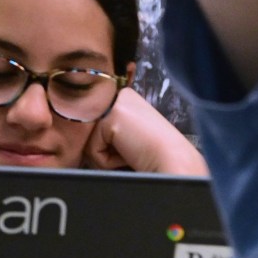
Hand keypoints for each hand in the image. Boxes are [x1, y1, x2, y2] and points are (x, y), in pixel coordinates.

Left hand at [83, 85, 206, 173]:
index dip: (109, 144)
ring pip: (89, 141)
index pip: (97, 124)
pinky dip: (107, 161)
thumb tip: (85, 143)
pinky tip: (129, 155)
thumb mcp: (130, 134)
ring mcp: (115, 105)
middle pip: (90, 131)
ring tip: (132, 153)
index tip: (131, 148)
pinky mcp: (111, 119)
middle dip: (106, 149)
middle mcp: (120, 96)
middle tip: (132, 151)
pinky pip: (92, 150)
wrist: (173, 162)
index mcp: (126, 98)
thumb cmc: (156, 156)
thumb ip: (110, 132)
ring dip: (107, 157)